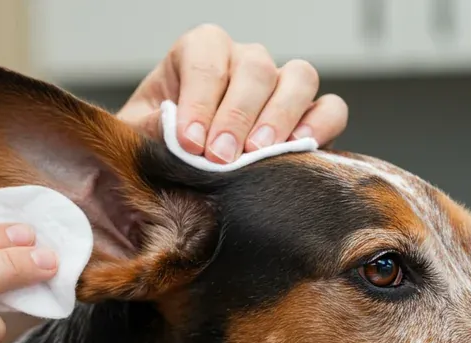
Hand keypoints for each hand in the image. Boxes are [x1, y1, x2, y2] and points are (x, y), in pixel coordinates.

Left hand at [116, 24, 348, 163]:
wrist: (178, 164)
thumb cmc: (157, 140)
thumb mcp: (139, 132)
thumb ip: (153, 128)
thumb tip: (178, 131)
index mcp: (200, 51)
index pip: (206, 60)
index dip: (200, 100)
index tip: (190, 143)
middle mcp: (244, 60)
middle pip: (255, 69)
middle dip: (237, 115)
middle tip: (222, 157)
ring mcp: (280, 84)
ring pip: (299, 78)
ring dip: (280, 116)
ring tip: (260, 154)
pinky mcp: (308, 115)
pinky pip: (331, 108)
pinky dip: (321, 126)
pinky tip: (298, 151)